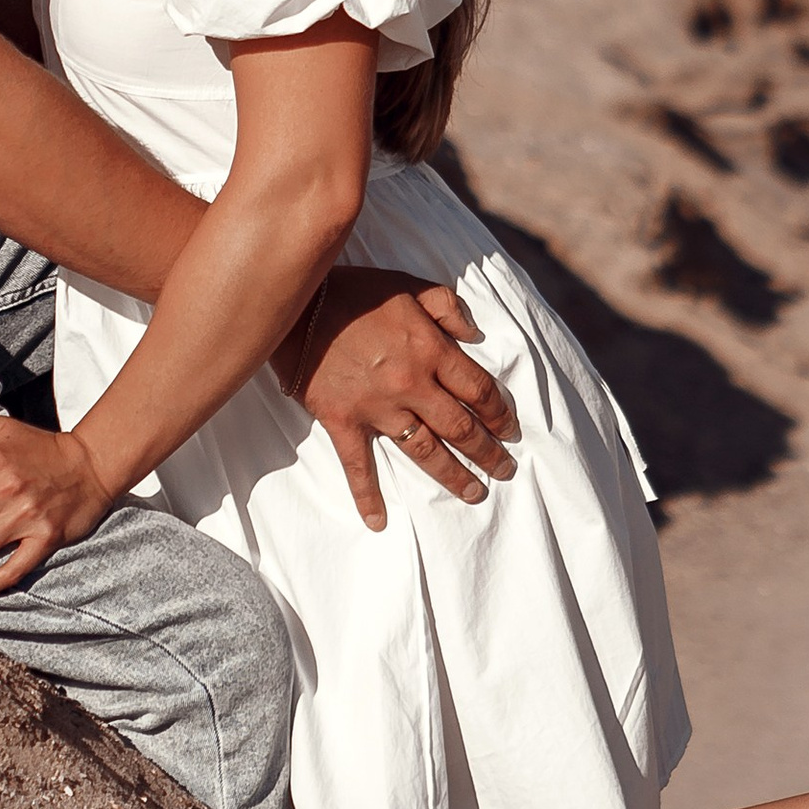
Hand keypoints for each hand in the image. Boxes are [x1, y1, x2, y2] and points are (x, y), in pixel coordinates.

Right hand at [288, 269, 518, 531]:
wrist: (297, 303)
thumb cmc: (355, 292)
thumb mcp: (409, 286)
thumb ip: (447, 307)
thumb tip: (476, 334)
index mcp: (431, 349)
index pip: (478, 390)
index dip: (500, 412)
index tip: (511, 429)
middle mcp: (411, 383)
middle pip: (460, 427)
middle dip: (488, 452)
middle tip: (506, 470)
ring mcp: (377, 406)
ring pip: (424, 450)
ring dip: (453, 475)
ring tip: (475, 492)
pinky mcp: (343, 420)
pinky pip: (357, 465)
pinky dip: (367, 496)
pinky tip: (378, 522)